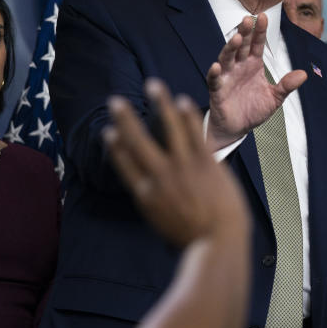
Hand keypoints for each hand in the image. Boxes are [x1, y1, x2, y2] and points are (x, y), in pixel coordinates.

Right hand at [105, 79, 249, 245]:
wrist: (217, 242)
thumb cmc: (194, 240)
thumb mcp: (163, 226)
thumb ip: (156, 205)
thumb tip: (153, 195)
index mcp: (146, 195)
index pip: (124, 164)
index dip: (115, 146)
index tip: (109, 132)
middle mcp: (160, 177)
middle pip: (137, 140)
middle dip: (125, 119)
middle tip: (116, 101)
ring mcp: (182, 167)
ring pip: (168, 127)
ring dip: (160, 103)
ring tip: (153, 85)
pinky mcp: (205, 162)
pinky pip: (194, 132)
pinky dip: (187, 115)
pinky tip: (182, 101)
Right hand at [205, 14, 306, 148]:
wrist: (237, 127)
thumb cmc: (253, 109)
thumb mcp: (275, 97)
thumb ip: (287, 85)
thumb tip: (303, 74)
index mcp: (253, 65)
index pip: (256, 44)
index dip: (259, 31)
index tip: (263, 16)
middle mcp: (239, 67)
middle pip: (241, 46)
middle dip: (244, 33)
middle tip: (248, 19)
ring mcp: (227, 77)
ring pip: (227, 58)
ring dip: (230, 48)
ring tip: (235, 38)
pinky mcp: (217, 90)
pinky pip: (214, 80)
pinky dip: (214, 73)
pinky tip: (216, 66)